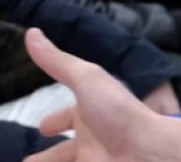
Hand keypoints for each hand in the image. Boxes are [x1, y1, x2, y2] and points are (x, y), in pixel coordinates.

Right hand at [23, 28, 180, 161]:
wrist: (150, 151)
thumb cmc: (118, 111)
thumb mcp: (85, 78)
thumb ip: (57, 61)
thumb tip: (31, 32)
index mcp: (90, 113)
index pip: (68, 117)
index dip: (55, 121)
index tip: (43, 128)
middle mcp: (93, 139)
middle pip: (65, 150)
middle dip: (48, 156)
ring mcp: (95, 160)